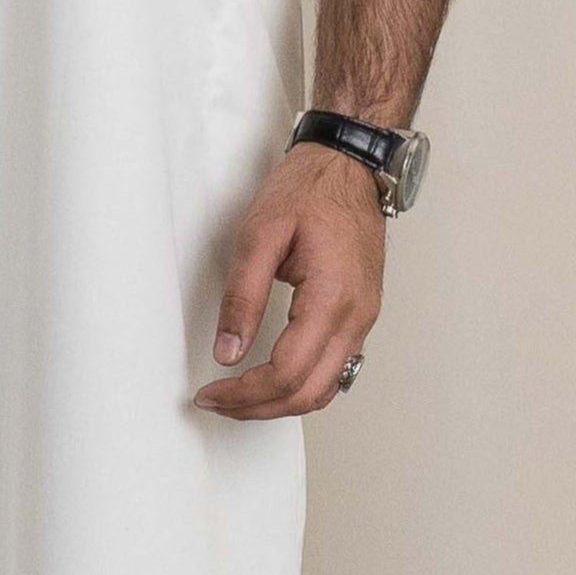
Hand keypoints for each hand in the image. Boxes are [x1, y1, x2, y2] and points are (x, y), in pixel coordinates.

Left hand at [193, 143, 383, 419]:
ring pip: (326, 389)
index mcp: (332, 297)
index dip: (245, 393)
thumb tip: (228, 351)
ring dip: (280, 404)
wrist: (348, 166)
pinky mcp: (361, 315)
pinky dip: (302, 386)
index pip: (287, 372)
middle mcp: (356, 316)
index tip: (211, 392)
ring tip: (239, 398)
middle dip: (258, 408)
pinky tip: (272, 381)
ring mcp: (364, 318)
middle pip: (308, 393)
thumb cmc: (309, 190)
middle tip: (217, 402)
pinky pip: (336, 369)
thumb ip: (242, 297)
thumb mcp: (259, 235)